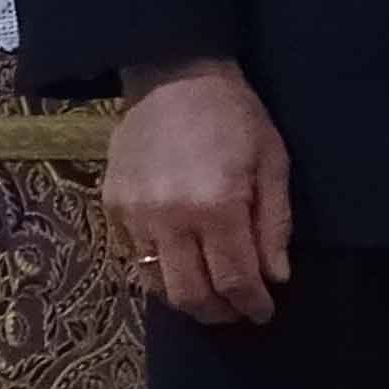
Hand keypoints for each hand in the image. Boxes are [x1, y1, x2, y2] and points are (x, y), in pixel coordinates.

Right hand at [107, 59, 293, 323]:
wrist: (173, 76)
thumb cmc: (234, 116)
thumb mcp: (272, 161)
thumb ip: (274, 223)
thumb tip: (275, 278)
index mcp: (217, 206)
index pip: (234, 279)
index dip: (251, 304)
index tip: (263, 311)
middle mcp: (170, 219)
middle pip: (191, 295)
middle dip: (218, 312)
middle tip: (236, 310)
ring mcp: (135, 215)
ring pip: (157, 285)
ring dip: (187, 297)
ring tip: (209, 292)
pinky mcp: (112, 207)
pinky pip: (133, 259)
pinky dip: (158, 272)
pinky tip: (179, 263)